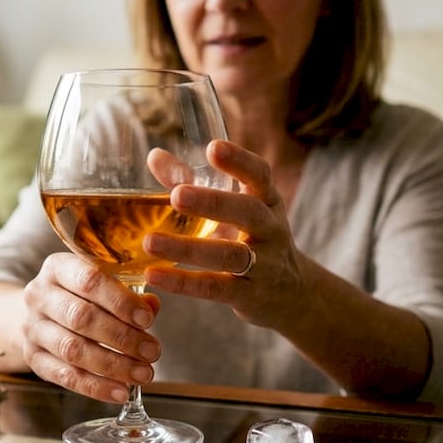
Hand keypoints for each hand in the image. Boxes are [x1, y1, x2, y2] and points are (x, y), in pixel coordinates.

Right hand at [21, 253, 161, 402]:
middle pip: (81, 318)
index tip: (147, 319)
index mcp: (58, 267)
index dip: (120, 301)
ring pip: (73, 349)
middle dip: (122, 337)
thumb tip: (151, 306)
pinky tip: (121, 392)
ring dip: (113, 365)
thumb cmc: (83, 296)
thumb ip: (129, 293)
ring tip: (143, 374)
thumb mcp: (103, 283)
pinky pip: (64, 376)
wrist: (41, 313)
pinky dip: (95, 387)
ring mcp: (32, 327)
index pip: (89, 280)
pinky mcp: (32, 357)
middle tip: (152, 351)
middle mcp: (39, 295)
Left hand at [143, 139, 308, 330]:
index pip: (260, 175)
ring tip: (150, 241)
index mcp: (267, 201)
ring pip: (229, 254)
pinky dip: (184, 282)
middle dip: (213, 202)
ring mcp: (265, 264)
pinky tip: (154, 274)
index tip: (213, 147)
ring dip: (188, 248)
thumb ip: (192, 182)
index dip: (239, 160)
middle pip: (248, 211)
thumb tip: (154, 156)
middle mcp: (272, 229)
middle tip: (177, 194)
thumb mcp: (234, 210)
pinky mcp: (250, 295)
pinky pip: (216, 287)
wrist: (292, 294)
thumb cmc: (251, 239)